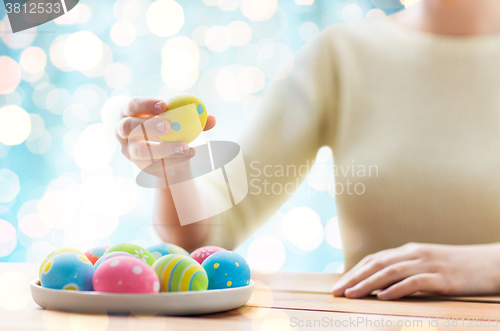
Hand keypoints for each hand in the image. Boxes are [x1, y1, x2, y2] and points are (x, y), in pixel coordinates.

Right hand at [115, 98, 215, 175]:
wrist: (169, 156)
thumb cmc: (172, 129)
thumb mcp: (181, 121)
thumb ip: (194, 119)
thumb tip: (212, 119)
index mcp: (130, 113)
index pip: (132, 105)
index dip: (146, 105)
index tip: (165, 105)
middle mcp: (123, 131)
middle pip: (129, 127)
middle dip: (149, 125)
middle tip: (169, 126)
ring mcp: (129, 150)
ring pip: (141, 150)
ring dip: (163, 148)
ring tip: (185, 146)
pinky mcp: (138, 165)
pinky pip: (153, 164)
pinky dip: (172, 159)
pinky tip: (187, 155)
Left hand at [332, 242, 499, 299]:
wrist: (490, 263)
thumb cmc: (457, 267)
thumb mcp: (427, 265)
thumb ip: (406, 270)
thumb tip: (380, 286)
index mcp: (409, 251)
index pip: (374, 260)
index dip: (354, 272)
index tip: (339, 285)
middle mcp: (414, 254)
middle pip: (377, 264)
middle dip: (354, 278)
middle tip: (337, 292)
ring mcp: (428, 264)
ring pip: (391, 272)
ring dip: (368, 284)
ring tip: (352, 295)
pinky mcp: (442, 277)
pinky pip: (416, 282)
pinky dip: (398, 289)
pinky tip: (384, 297)